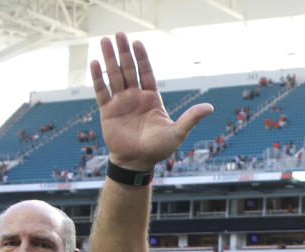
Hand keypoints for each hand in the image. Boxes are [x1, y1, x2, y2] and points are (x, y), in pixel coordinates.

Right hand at [90, 33, 212, 170]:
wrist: (137, 163)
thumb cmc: (158, 149)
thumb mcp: (177, 133)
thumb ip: (191, 118)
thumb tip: (210, 108)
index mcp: (151, 99)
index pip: (145, 73)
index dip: (141, 58)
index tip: (137, 43)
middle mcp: (135, 97)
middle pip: (129, 69)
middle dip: (124, 52)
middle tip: (119, 34)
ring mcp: (121, 102)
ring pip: (114, 76)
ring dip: (109, 59)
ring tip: (104, 41)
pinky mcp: (108, 111)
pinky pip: (102, 91)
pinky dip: (98, 78)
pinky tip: (94, 63)